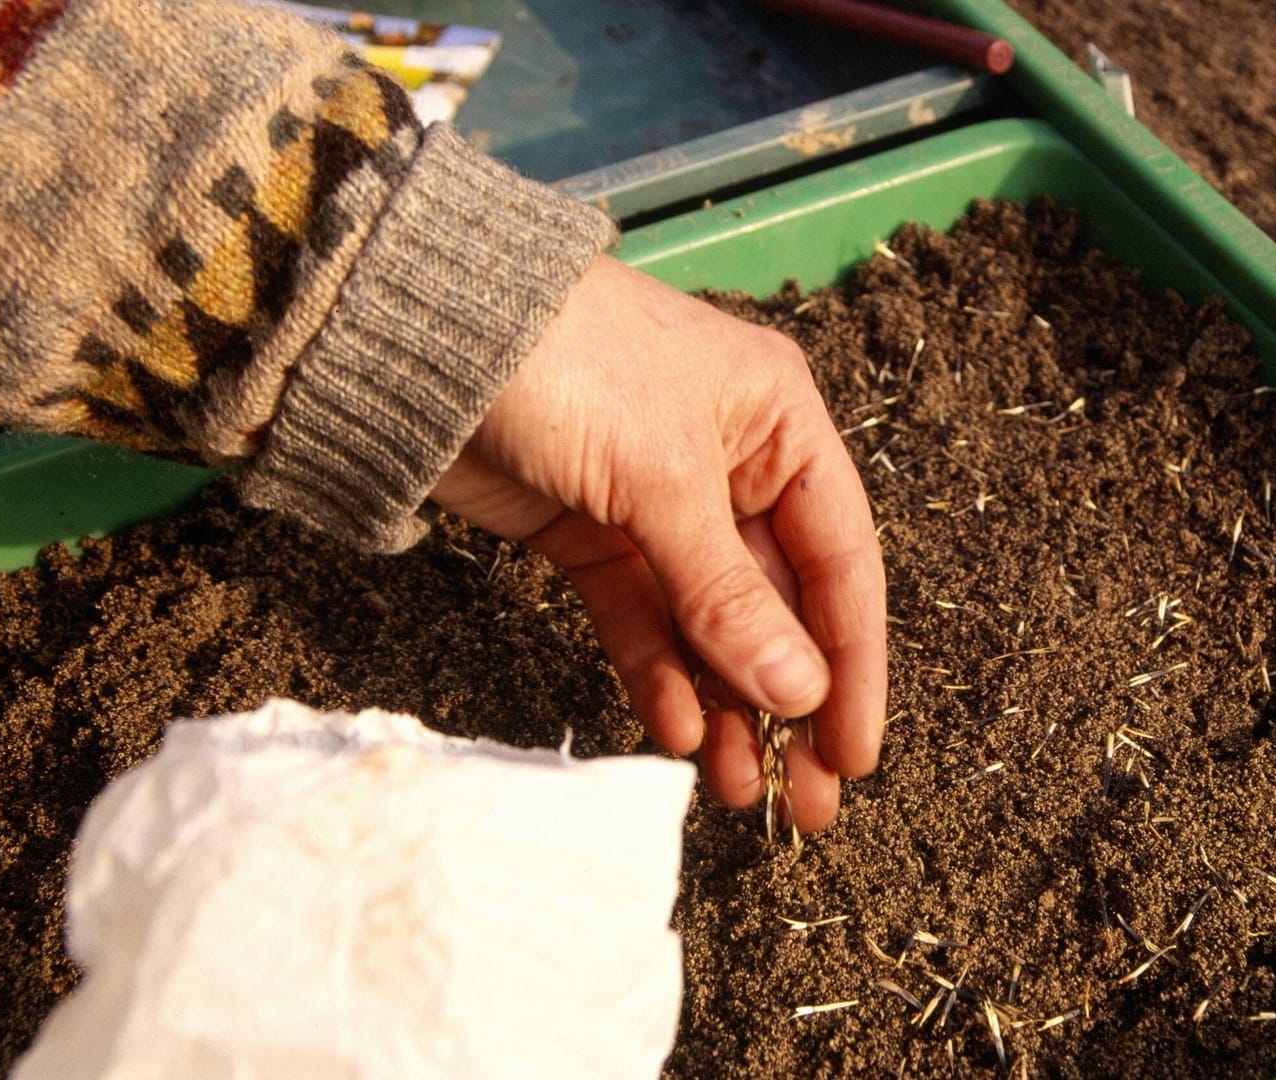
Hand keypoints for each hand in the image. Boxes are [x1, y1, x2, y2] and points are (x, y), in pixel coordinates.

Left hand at [428, 255, 886, 831]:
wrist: (421, 333)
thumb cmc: (570, 366)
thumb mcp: (663, 480)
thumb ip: (729, 596)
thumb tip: (801, 695)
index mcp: (779, 422)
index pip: (840, 560)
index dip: (852, 662)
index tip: (854, 753)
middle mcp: (733, 463)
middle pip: (780, 604)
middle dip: (791, 704)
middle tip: (807, 803)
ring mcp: (661, 505)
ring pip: (711, 625)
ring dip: (727, 706)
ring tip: (737, 790)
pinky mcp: (593, 536)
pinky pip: (643, 621)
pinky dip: (658, 675)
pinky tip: (674, 732)